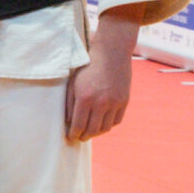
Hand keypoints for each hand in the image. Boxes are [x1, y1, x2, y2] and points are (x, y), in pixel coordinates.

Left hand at [64, 9, 139, 142]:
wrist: (111, 54)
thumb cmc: (87, 68)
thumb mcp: (73, 84)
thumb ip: (69, 104)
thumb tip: (69, 122)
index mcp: (85, 98)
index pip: (78, 125)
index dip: (74, 134)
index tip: (71, 138)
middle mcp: (101, 103)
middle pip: (92, 130)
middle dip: (84, 136)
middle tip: (80, 137)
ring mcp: (115, 103)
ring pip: (106, 128)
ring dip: (97, 132)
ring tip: (90, 132)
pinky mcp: (124, 101)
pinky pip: (117, 121)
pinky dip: (109, 125)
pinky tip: (102, 123)